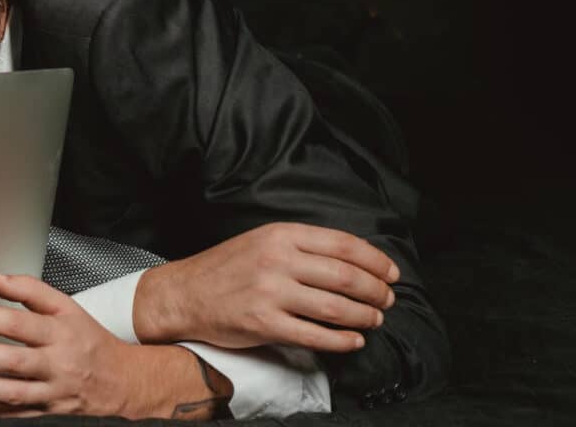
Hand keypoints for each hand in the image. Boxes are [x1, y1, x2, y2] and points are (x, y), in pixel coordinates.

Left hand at [0, 272, 229, 418]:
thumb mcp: (67, 307)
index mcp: (61, 332)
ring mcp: (53, 394)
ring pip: (9, 392)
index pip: (17, 323)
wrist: (121, 383)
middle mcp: (58, 364)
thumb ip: (29, 290)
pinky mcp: (47, 415)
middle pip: (10, 361)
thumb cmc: (88, 340)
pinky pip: (12, 415)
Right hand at [134, 222, 399, 352]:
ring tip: (375, 320)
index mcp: (280, 234)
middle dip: (376, 291)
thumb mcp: (262, 241)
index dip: (375, 261)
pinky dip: (341, 341)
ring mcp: (270, 293)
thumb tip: (351, 261)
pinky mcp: (263, 324)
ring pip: (335, 307)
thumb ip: (302, 246)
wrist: (184, 293)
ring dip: (364, 316)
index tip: (392, 274)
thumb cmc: (226, 268)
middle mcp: (276, 260)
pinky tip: (354, 341)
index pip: (343, 244)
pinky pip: (314, 336)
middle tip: (388, 300)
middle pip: (345, 276)